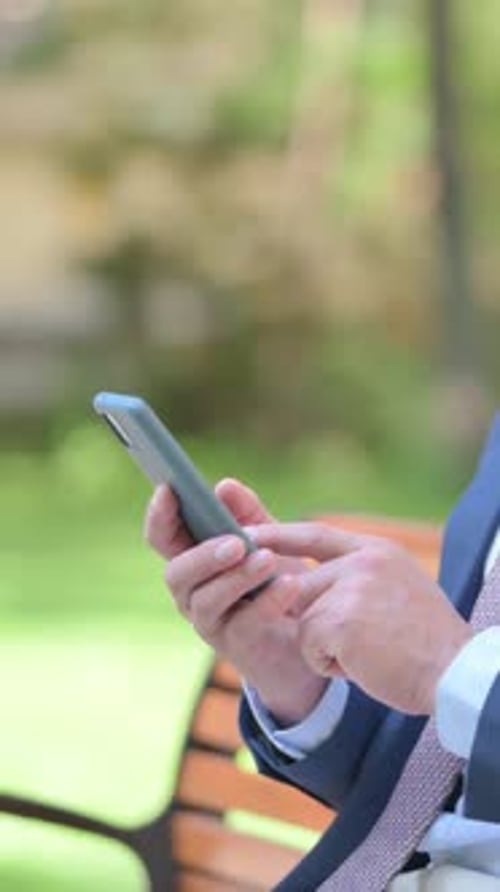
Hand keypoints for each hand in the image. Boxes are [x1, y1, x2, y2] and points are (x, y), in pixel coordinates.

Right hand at [145, 479, 328, 723]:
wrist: (309, 638)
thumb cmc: (277, 582)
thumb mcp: (267, 539)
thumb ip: (248, 513)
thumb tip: (224, 486)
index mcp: (193, 560)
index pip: (162, 537)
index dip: (159, 514)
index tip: (169, 489)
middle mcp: (192, 593)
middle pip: (176, 573)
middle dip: (203, 555)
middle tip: (236, 542)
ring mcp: (211, 622)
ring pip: (206, 600)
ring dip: (237, 578)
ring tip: (268, 561)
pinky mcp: (238, 646)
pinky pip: (244, 623)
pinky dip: (268, 601)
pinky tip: (291, 585)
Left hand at [248, 522, 473, 715]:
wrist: (455, 673)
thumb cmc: (427, 643)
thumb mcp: (398, 589)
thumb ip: (357, 577)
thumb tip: (307, 583)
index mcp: (376, 550)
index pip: (315, 534)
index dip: (278, 536)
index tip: (248, 535)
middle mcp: (362, 561)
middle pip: (301, 586)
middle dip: (313, 621)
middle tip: (357, 642)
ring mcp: (350, 588)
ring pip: (303, 619)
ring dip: (325, 646)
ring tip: (368, 653)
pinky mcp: (339, 621)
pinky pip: (308, 646)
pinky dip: (330, 665)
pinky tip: (365, 665)